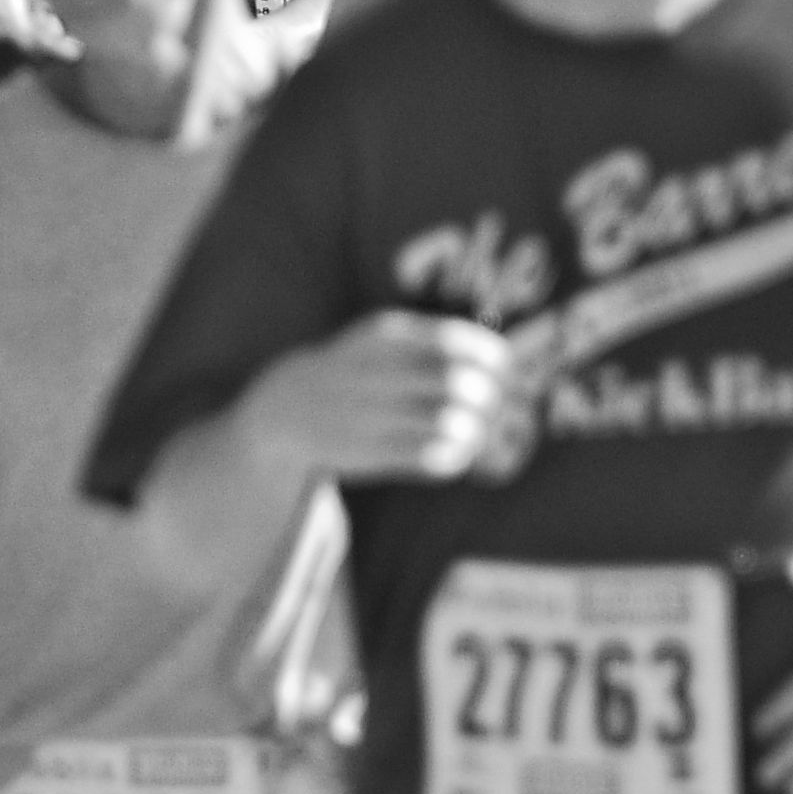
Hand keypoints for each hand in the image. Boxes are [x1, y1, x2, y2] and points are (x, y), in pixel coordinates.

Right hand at [246, 307, 532, 483]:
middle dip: (491, 401)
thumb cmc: (353, 373)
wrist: (283, 411)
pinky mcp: (368, 452)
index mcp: (385, 335)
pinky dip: (456, 458)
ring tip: (479, 435)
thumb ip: (436, 344)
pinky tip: (456, 455)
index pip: (459, 343)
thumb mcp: (382, 341)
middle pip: (460, 385)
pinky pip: (431, 457)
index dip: (495, 362)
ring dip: (477, 433)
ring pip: (451, 424)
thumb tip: (509, 361)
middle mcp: (378, 370)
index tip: (507, 374)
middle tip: (498, 410)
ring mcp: (371, 413)